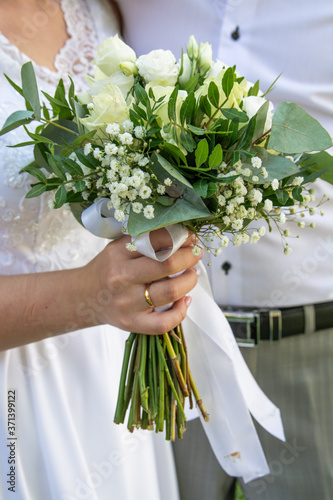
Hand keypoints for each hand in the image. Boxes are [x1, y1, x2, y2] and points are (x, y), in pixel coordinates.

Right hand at [82, 229, 201, 333]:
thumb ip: (145, 240)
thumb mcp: (118, 248)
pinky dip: (181, 311)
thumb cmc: (107, 269)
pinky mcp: (132, 324)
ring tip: (192, 274)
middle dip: (189, 257)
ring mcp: (128, 304)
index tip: (190, 237)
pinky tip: (184, 299)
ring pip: (170, 292)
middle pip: (166, 264)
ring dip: (189, 281)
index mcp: (118, 255)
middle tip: (196, 254)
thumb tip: (182, 235)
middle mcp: (122, 279)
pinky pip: (164, 323)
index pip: (156, 240)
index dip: (180, 237)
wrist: (84, 298)